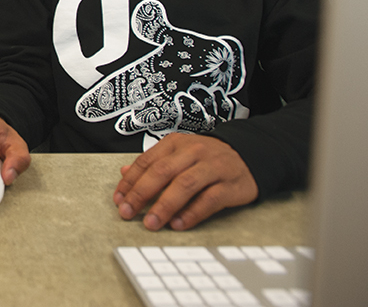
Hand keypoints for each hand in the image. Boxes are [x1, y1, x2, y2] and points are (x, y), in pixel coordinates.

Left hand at [113, 133, 258, 230]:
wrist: (248, 155)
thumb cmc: (207, 157)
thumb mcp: (178, 153)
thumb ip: (153, 163)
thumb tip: (124, 173)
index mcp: (176, 143)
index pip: (147, 161)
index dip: (130, 182)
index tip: (119, 199)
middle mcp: (193, 152)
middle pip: (162, 172)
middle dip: (141, 194)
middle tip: (127, 212)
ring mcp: (213, 168)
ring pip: (184, 185)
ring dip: (164, 206)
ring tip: (151, 223)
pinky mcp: (230, 185)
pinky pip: (209, 200)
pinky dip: (191, 213)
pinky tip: (178, 224)